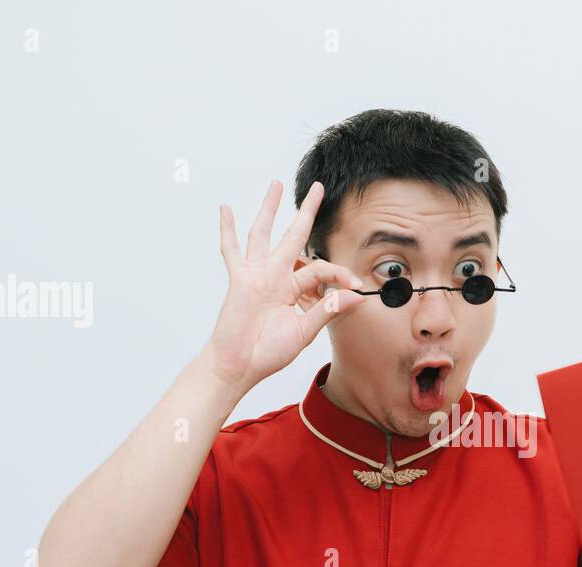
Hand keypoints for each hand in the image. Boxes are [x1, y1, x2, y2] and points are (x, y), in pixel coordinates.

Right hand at [203, 180, 364, 394]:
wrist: (241, 365)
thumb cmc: (269, 352)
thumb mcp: (304, 332)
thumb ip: (326, 310)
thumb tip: (355, 297)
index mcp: (295, 289)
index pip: (320, 268)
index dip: (339, 273)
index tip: (356, 285)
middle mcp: (277, 276)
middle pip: (293, 235)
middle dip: (306, 211)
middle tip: (317, 188)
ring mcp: (257, 275)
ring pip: (264, 234)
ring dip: (269, 209)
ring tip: (276, 185)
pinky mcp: (239, 279)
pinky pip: (232, 250)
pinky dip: (227, 230)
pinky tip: (226, 209)